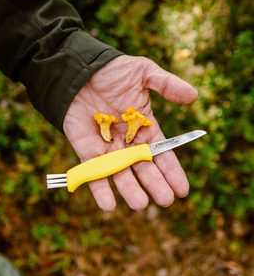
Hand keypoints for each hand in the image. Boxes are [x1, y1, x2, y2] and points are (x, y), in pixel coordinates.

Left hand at [63, 55, 197, 210]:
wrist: (80, 70)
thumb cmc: (113, 70)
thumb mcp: (144, 72)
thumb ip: (167, 85)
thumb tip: (194, 96)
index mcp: (144, 127)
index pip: (161, 153)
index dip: (172, 171)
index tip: (182, 190)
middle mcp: (127, 142)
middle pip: (143, 168)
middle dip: (155, 184)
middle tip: (165, 200)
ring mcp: (107, 148)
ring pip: (121, 174)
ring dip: (130, 190)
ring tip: (140, 204)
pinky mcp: (87, 150)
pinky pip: (94, 172)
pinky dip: (99, 189)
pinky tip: (108, 205)